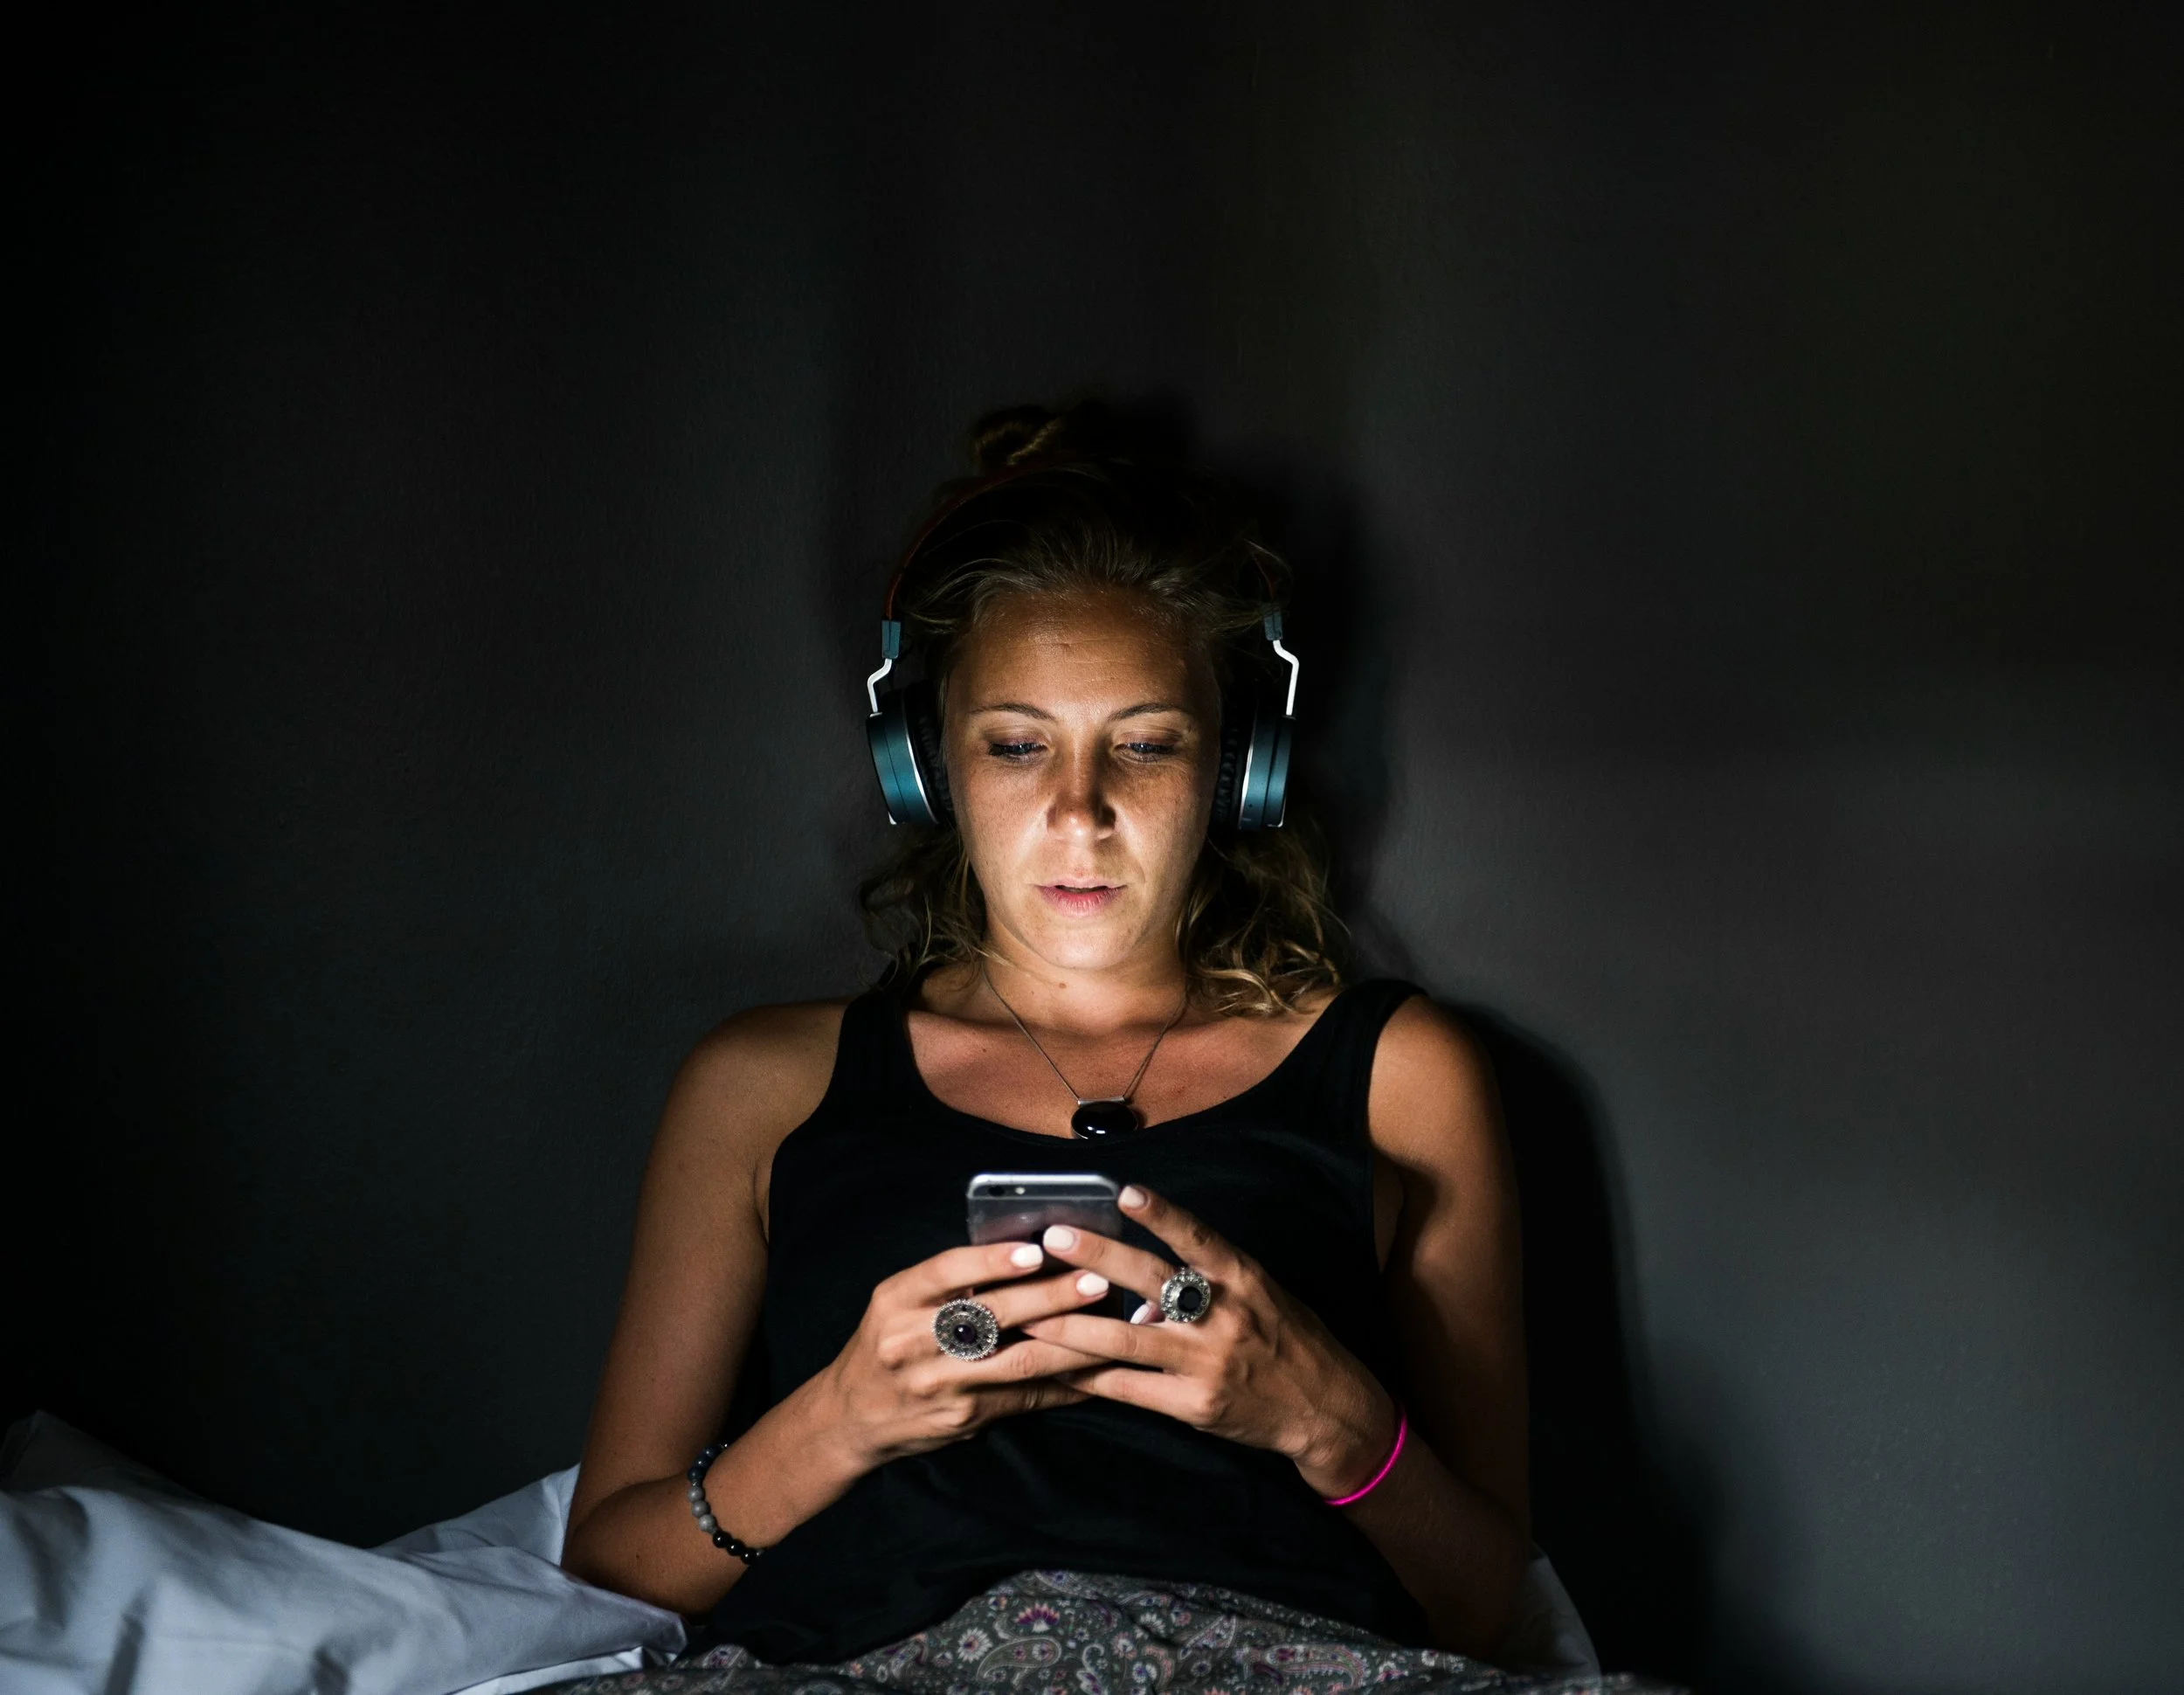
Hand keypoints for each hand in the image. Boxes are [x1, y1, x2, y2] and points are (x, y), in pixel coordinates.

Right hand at [819, 1239, 1112, 1467]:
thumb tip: (1027, 1256)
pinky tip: (1096, 1370)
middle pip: (990, 1316)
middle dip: (1050, 1297)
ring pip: (1017, 1362)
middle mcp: (912, 1341)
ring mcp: (939, 1384)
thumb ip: (947, 1284)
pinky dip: (1063, 1383)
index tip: (1035, 1250)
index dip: (993, 1261)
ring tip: (1109, 1323)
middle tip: (1095, 1280)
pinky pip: (1023, 1397)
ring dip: (1070, 1343)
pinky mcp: (962, 1416)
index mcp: (896, 1299)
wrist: (851, 1416)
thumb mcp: (899, 1302)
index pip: (946, 1272)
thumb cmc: (886, 1343)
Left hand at [1022, 1185, 1397, 1497]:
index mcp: (1242, 1279)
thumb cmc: (1287, 1339)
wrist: (1325, 1409)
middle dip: (1095, 1258)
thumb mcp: (1258, 1295)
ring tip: (1030, 1316)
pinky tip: (1058, 1370)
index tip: (1123, 1191)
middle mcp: (1224, 1316)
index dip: (1160, 1213)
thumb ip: (1205, 1282)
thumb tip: (1139, 1292)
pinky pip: (1131, 1389)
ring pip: (1125, 1340)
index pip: (1196, 1238)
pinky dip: (1091, 1379)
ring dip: (1070, 1328)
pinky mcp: (1195, 1405)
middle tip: (1052, 1239)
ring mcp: (1207, 1363)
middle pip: (1149, 1280)